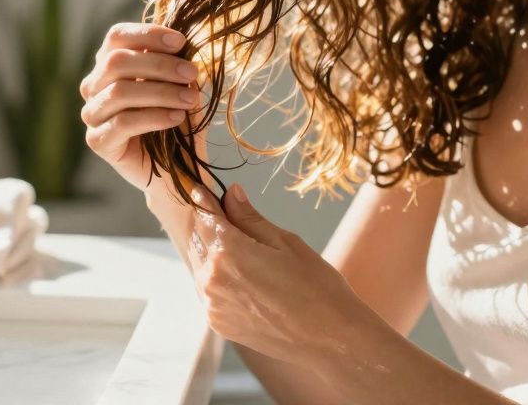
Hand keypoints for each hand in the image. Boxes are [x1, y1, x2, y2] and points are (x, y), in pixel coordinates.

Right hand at [79, 23, 206, 193]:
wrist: (178, 168)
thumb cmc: (177, 119)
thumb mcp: (181, 85)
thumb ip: (176, 64)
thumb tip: (184, 46)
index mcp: (109, 64)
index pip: (116, 36)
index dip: (147, 34)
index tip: (181, 42)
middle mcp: (94, 85)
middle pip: (116, 62)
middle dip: (158, 64)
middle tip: (191, 72)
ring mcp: (92, 113)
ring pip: (119, 92)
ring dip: (160, 92)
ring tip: (190, 98)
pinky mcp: (97, 141)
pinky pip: (122, 123)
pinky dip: (153, 117)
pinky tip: (176, 117)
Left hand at [186, 182, 360, 366]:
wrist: (330, 338)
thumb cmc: (316, 286)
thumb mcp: (285, 242)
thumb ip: (249, 218)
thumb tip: (229, 192)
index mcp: (228, 252)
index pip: (203, 215)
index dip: (203, 199)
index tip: (202, 189)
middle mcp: (212, 279)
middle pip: (198, 240)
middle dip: (208, 226)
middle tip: (225, 216)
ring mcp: (212, 305)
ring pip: (199, 266)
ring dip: (210, 253)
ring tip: (239, 250)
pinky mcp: (218, 323)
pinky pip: (207, 292)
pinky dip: (217, 279)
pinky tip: (242, 278)